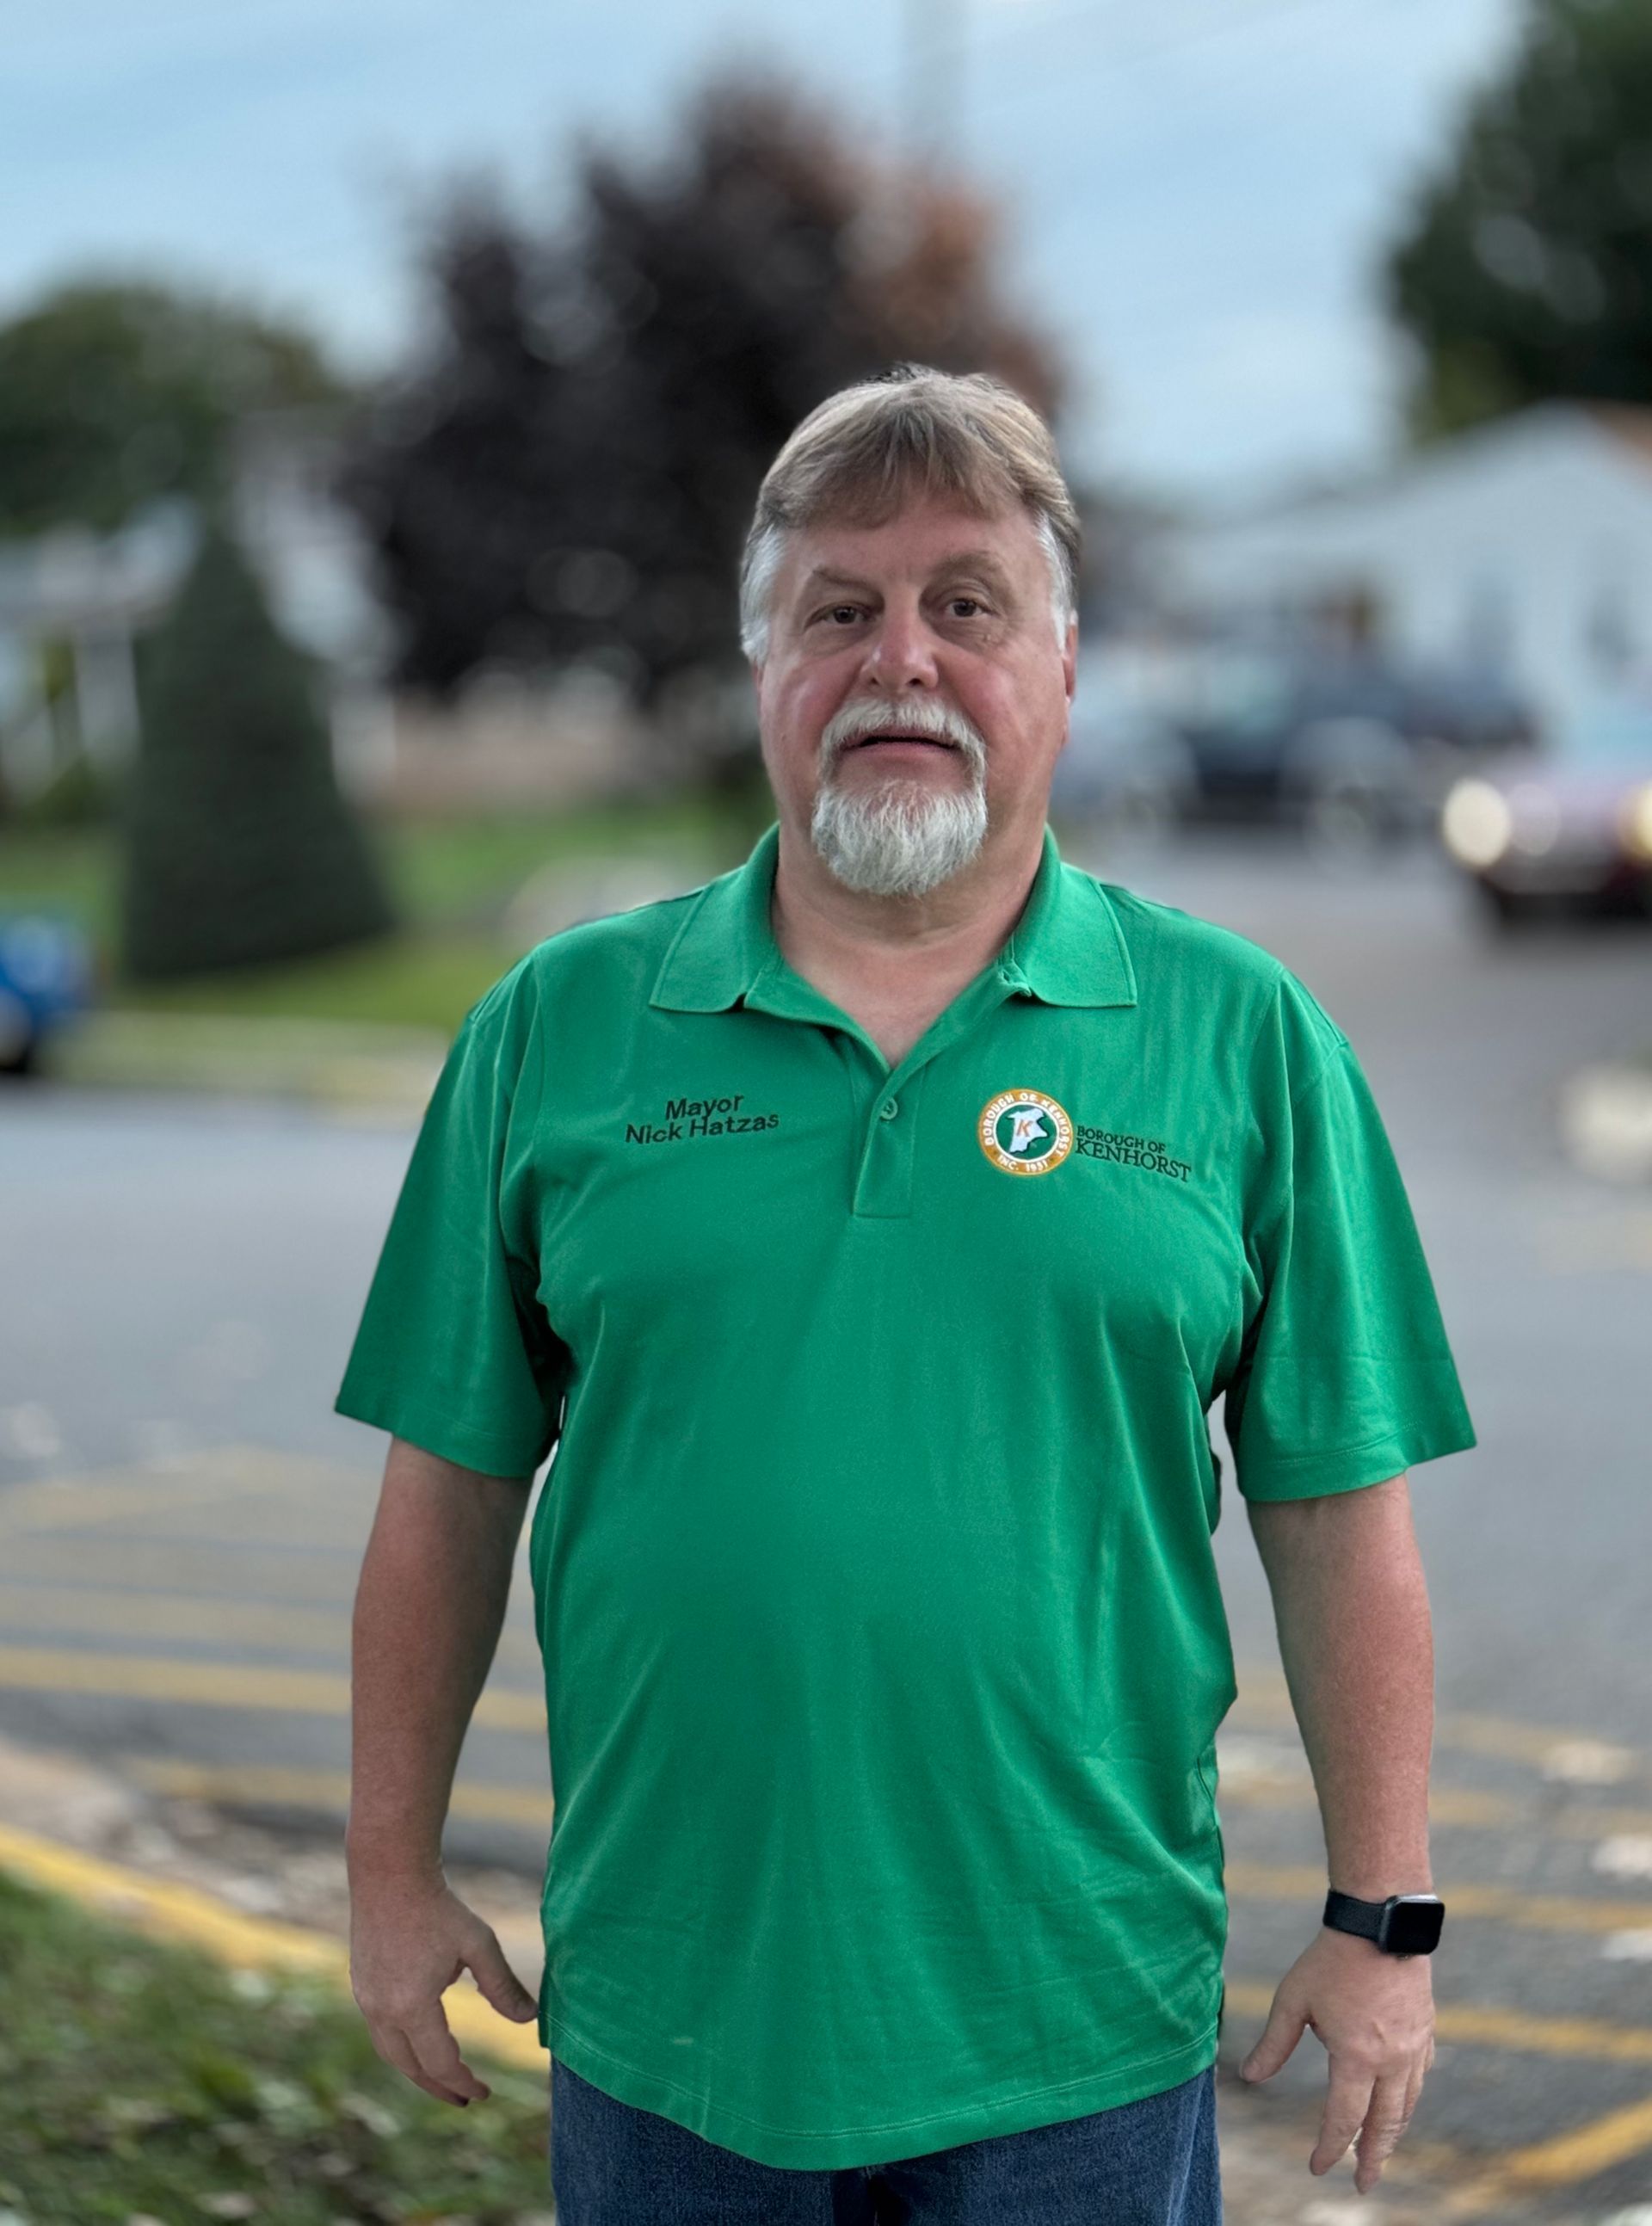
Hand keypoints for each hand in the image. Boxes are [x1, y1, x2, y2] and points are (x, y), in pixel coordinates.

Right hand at [349, 1870, 538, 2105]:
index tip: (484, 2092)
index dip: (463, 2082)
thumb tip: (529, 2020)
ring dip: (417, 2070)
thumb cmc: (438, 1907)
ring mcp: (365, 1999)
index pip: (441, 2063)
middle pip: (411, 2067)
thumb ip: (502, 1986)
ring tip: (442, 2077)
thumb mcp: (478, 1945)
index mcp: (412, 2007)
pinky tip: (421, 2040)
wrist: (389, 1873)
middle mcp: (381, 2011)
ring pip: (390, 2052)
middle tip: (464, 2099)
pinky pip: (380, 2031)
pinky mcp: (360, 1985)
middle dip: (438, 2086)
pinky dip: (402, 2046)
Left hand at [1239, 1926, 1434, 2193]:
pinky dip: (1409, 2098)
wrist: (1381, 1921)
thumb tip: (1249, 2077)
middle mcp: (1391, 2060)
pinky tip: (1401, 2103)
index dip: (1329, 2148)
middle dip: (1372, 2158)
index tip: (1317, 2167)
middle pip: (1384, 2124)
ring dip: (1393, 2133)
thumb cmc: (1331, 1959)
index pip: (1343, 2119)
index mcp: (1357, 2057)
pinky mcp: (1425, 2030)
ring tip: (1381, 2152)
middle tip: (1364, 2184)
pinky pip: (1420, 2077)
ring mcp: (1413, 2047)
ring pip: (1406, 2104)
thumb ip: (1274, 2044)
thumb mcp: (1293, 2001)